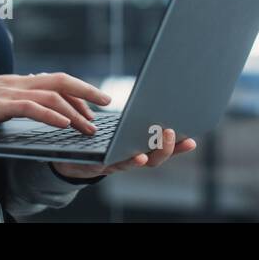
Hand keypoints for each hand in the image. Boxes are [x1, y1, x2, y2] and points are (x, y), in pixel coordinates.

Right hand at [0, 72, 109, 132]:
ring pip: (52, 95)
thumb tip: (32, 106)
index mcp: (17, 82)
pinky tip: (64, 124)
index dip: (78, 90)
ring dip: (74, 111)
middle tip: (107, 104)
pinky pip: (31, 107)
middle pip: (61, 81)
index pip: (55, 81)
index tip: (95, 103)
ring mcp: (9, 92)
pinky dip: (51, 114)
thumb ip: (14, 101)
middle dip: (88, 92)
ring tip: (89, 126)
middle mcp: (17, 83)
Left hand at [52, 127, 195, 179]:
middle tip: (174, 132)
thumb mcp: (114, 126)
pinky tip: (138, 155)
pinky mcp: (100, 164)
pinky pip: (116, 164)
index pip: (162, 148)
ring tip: (164, 140)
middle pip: (155, 158)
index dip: (179, 147)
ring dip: (153, 153)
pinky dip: (129, 161)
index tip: (193, 140)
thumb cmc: (95, 139)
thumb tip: (154, 94)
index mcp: (136, 148)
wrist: (66, 157)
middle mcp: (130, 158)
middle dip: (168, 148)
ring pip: (139, 162)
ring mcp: (116, 163)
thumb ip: (131, 118)